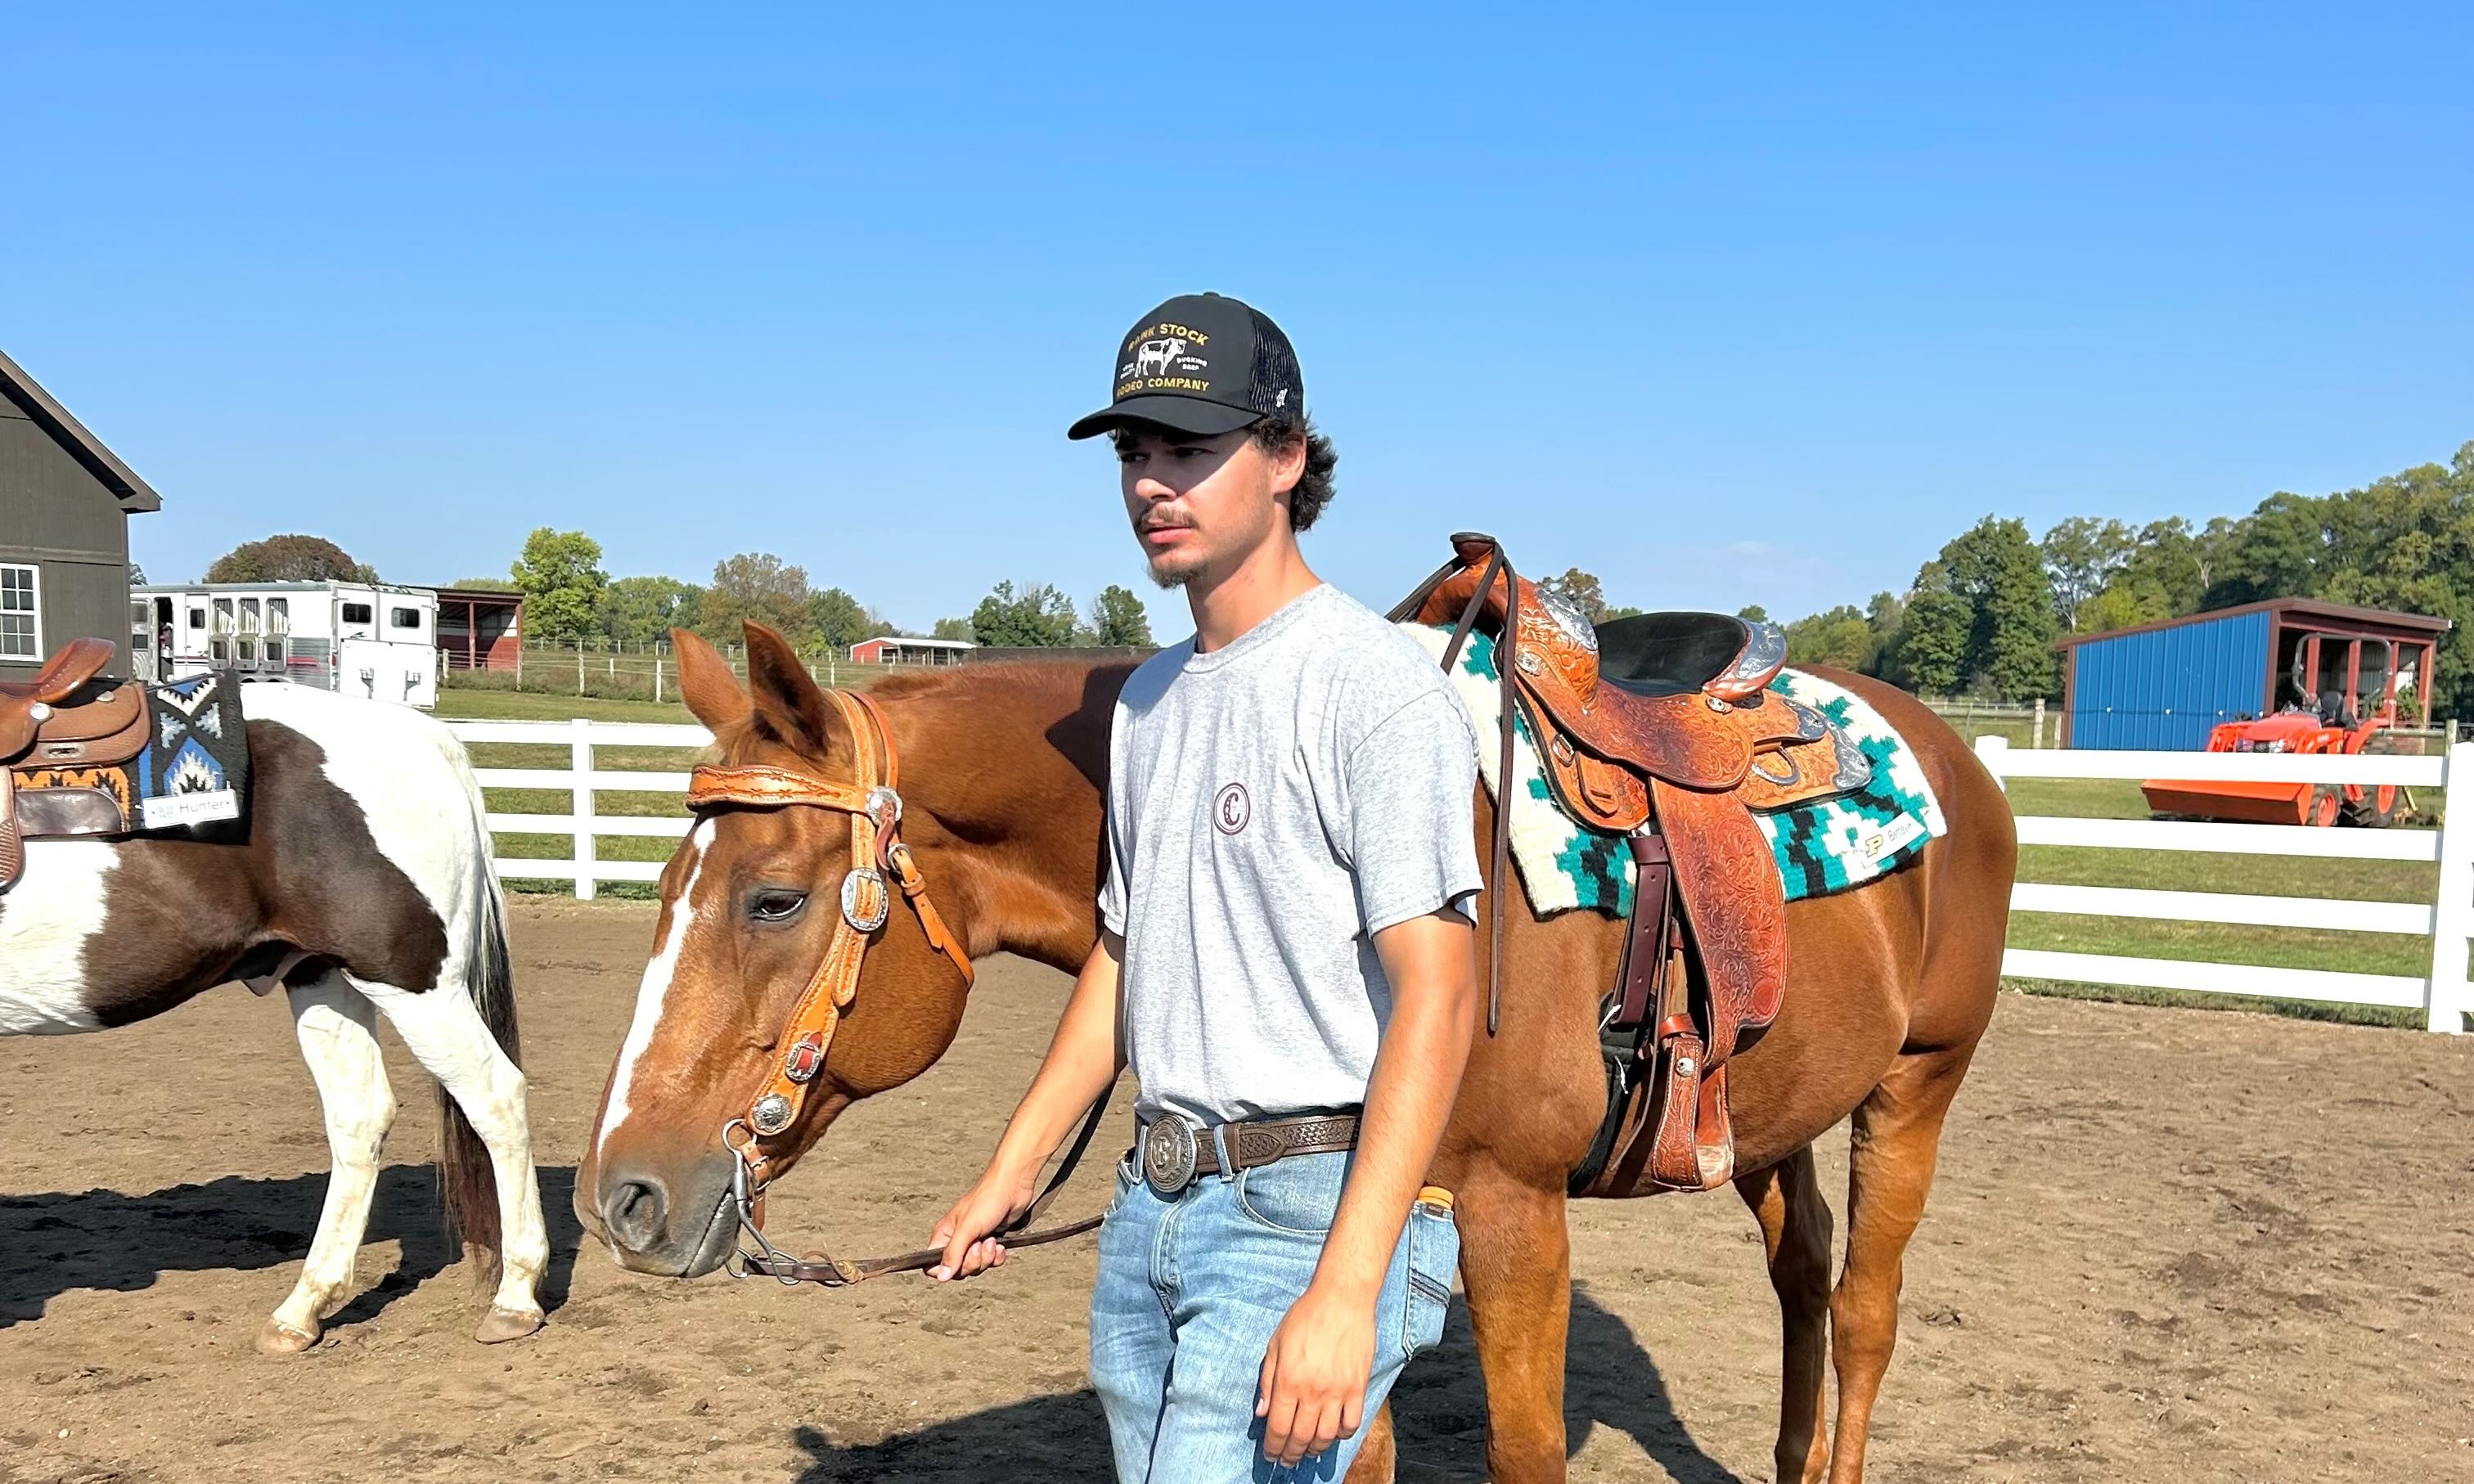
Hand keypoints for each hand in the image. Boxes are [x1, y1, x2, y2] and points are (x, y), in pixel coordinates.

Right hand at [926, 1162, 1036, 1281]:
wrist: (1013, 1186)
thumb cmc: (987, 1200)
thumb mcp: (968, 1228)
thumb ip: (953, 1253)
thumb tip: (942, 1277)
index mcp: (943, 1235)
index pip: (932, 1265)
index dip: (946, 1269)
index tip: (960, 1259)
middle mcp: (956, 1240)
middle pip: (958, 1270)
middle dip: (973, 1262)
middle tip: (981, 1244)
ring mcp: (974, 1242)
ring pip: (976, 1267)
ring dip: (987, 1257)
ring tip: (992, 1239)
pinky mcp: (990, 1242)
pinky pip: (990, 1262)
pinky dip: (997, 1256)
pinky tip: (1001, 1244)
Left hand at [1256, 1278, 1376, 1467]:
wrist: (1342, 1299)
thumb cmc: (1305, 1317)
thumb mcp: (1275, 1345)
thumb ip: (1267, 1381)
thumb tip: (1261, 1413)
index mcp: (1288, 1381)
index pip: (1279, 1428)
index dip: (1273, 1448)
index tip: (1272, 1455)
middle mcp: (1313, 1391)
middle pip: (1301, 1438)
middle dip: (1292, 1455)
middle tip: (1288, 1461)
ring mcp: (1338, 1391)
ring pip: (1327, 1436)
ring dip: (1315, 1449)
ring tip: (1308, 1451)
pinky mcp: (1358, 1387)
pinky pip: (1352, 1423)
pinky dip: (1343, 1435)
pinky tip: (1335, 1433)